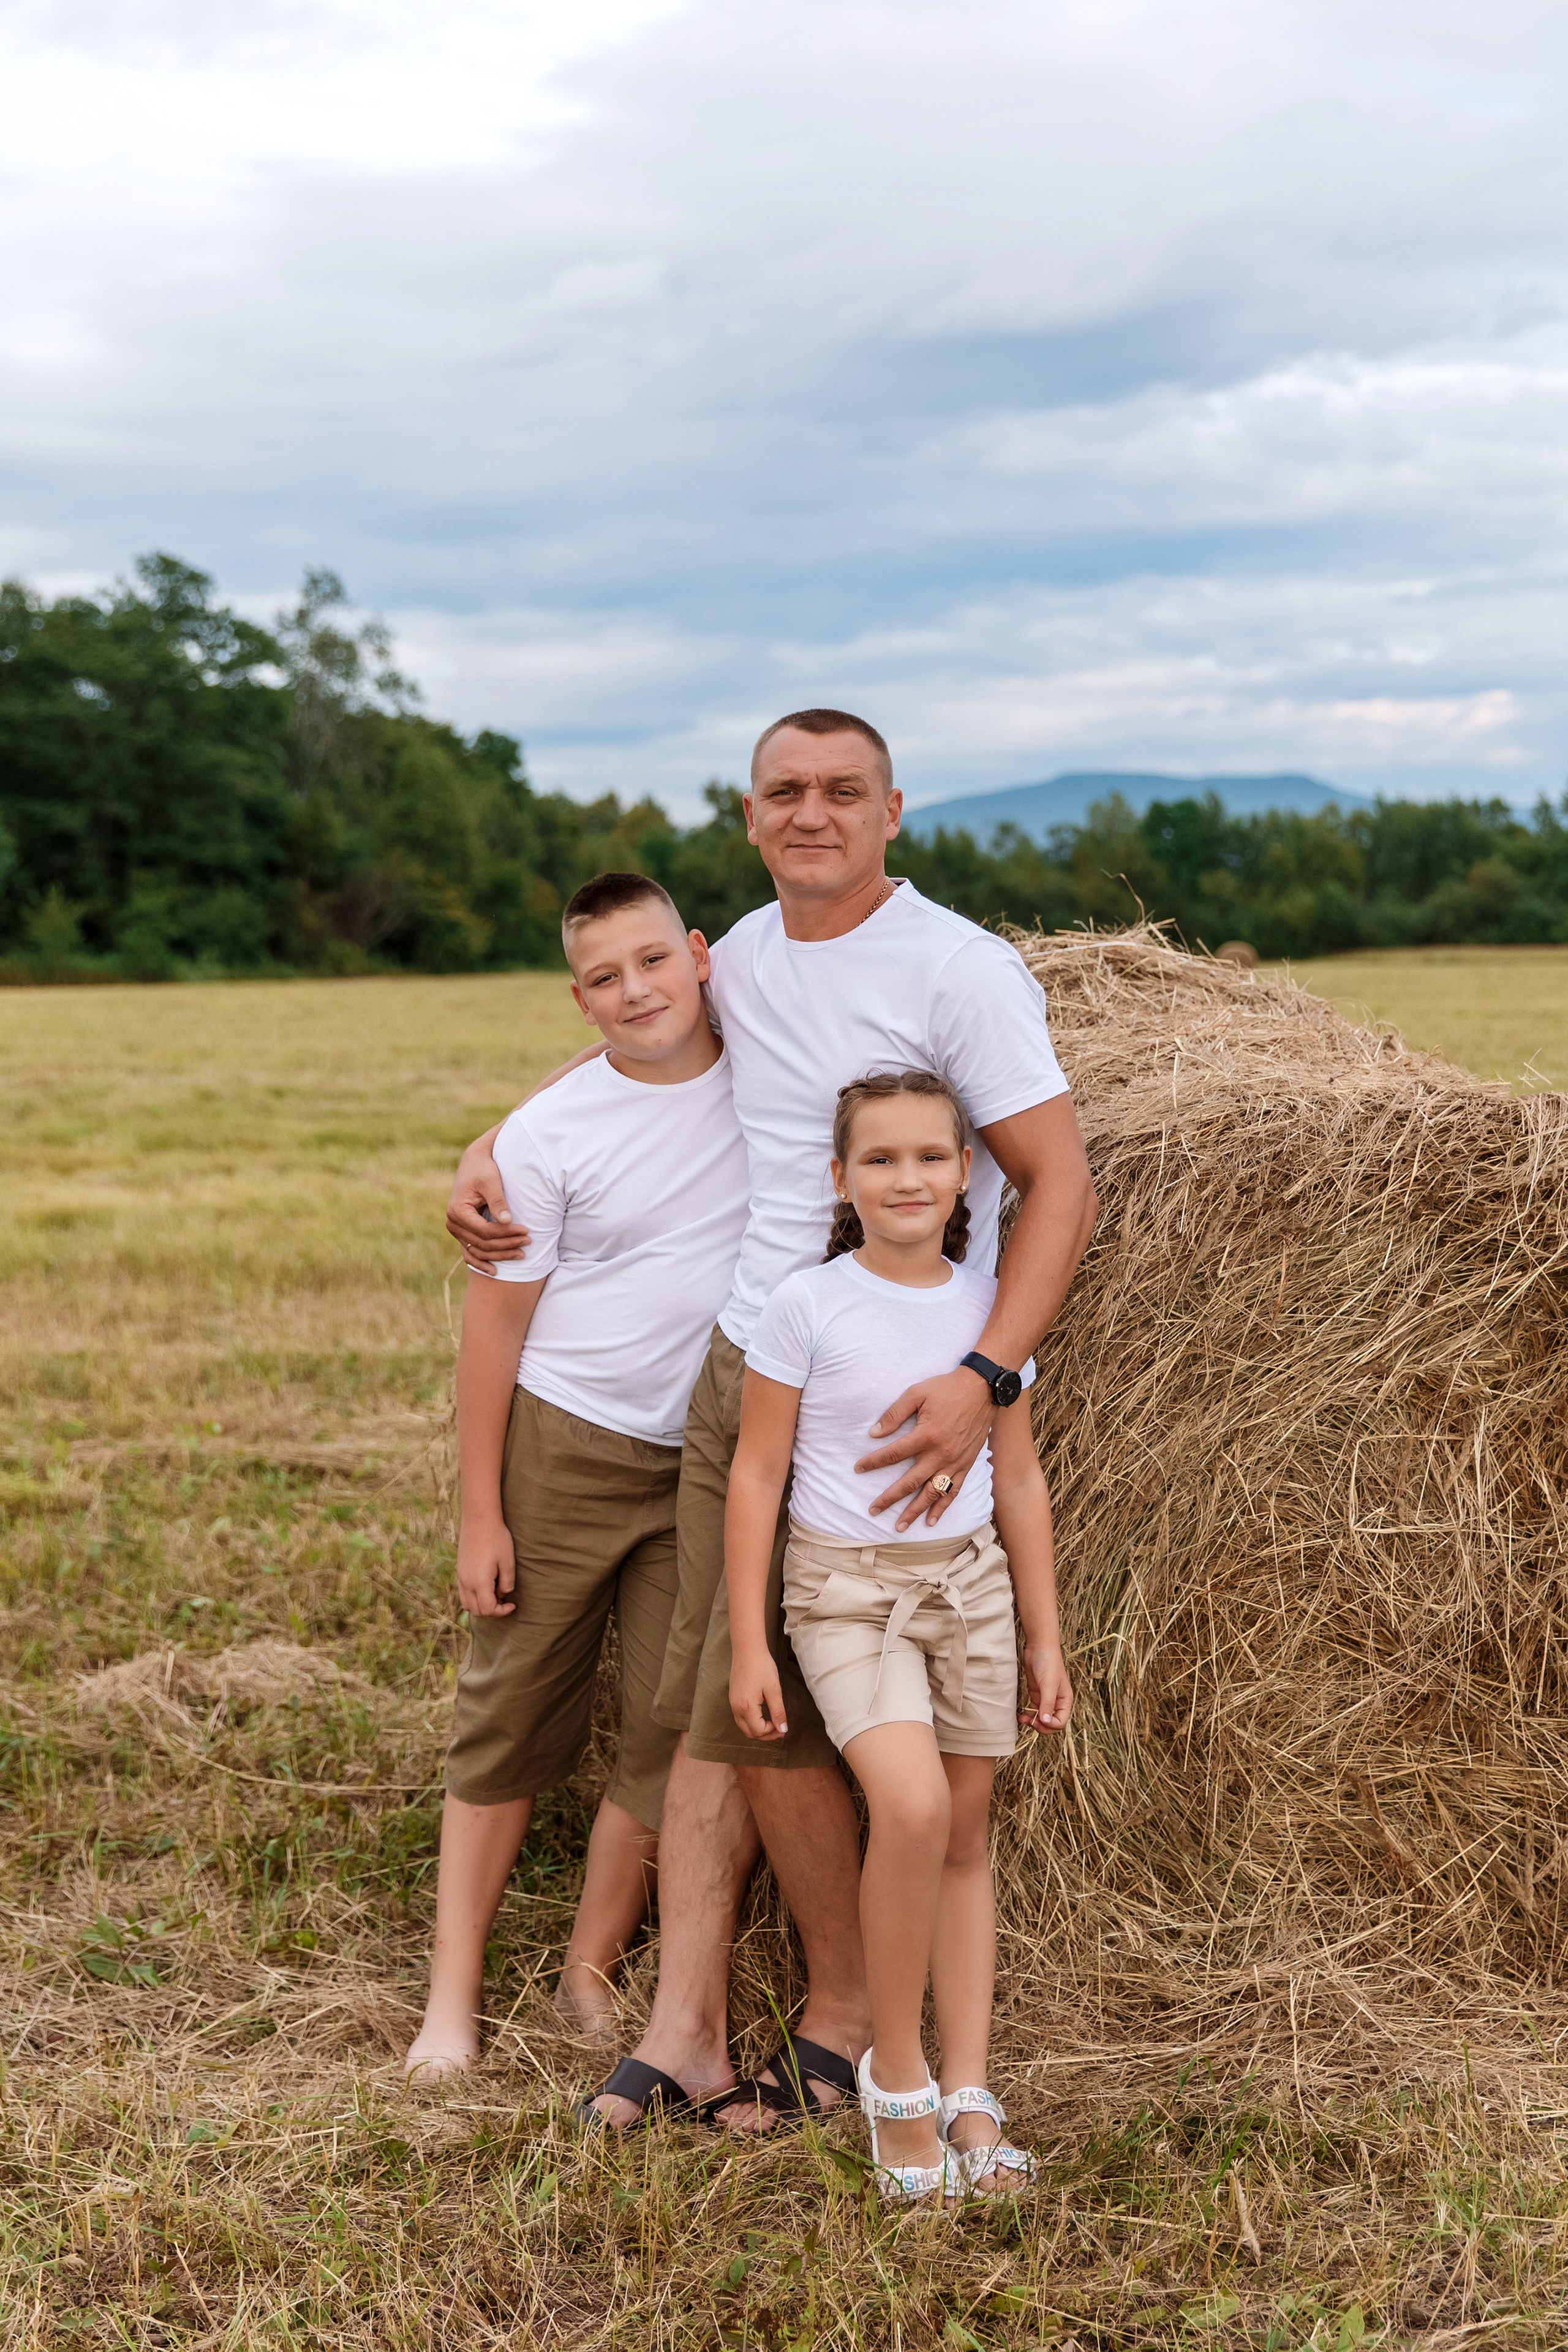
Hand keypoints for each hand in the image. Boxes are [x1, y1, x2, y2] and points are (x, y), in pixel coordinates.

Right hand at [446, 1139, 529, 1267]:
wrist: (473, 1164)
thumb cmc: (483, 1169)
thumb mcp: (491, 1181)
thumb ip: (498, 1201)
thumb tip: (507, 1221)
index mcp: (458, 1211)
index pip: (485, 1231)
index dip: (506, 1234)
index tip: (526, 1230)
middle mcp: (453, 1224)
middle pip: (483, 1244)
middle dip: (507, 1245)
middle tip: (529, 1241)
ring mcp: (456, 1231)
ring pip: (478, 1251)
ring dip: (499, 1256)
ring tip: (521, 1254)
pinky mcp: (462, 1233)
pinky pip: (470, 1253)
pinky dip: (481, 1263)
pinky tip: (495, 1271)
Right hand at [456, 1518, 516, 1617]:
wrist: (479, 1520)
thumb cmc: (497, 1538)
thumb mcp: (508, 1561)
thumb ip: (507, 1582)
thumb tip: (503, 1594)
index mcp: (479, 1582)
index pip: (488, 1609)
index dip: (502, 1612)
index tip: (513, 1604)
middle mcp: (467, 1583)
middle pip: (476, 1611)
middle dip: (492, 1612)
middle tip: (506, 1603)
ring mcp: (461, 1578)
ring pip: (467, 1605)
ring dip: (481, 1607)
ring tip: (496, 1597)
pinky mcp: (459, 1572)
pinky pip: (463, 1594)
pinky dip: (474, 1599)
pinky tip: (486, 1588)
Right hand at [729, 1647, 788, 1741]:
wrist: (747, 1649)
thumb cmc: (761, 1667)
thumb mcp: (774, 1690)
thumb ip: (778, 1712)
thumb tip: (783, 1730)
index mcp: (746, 1707)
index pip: (759, 1731)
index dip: (773, 1733)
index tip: (783, 1727)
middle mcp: (736, 1708)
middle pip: (749, 1733)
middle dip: (765, 1735)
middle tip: (780, 1729)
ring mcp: (733, 1703)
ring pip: (744, 1726)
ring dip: (758, 1729)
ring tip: (773, 1723)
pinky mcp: (733, 1697)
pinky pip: (741, 1717)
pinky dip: (752, 1721)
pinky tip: (762, 1714)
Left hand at [854, 1365, 993, 1531]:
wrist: (983, 1389)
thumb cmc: (947, 1388)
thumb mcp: (917, 1393)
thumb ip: (895, 1414)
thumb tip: (874, 1433)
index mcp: (926, 1435)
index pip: (893, 1454)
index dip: (873, 1462)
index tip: (858, 1468)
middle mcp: (940, 1453)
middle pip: (910, 1482)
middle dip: (889, 1498)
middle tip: (873, 1510)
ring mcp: (955, 1462)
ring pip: (931, 1493)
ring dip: (915, 1511)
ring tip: (900, 1526)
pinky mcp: (966, 1465)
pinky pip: (953, 1491)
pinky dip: (942, 1507)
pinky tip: (931, 1520)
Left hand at [1020, 1641, 1071, 1733]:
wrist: (1039, 1647)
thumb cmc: (1048, 1663)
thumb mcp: (1048, 1684)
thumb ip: (1047, 1703)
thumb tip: (1046, 1721)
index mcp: (1065, 1701)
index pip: (1060, 1722)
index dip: (1050, 1725)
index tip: (1039, 1719)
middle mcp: (1057, 1702)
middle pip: (1051, 1724)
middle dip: (1041, 1726)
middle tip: (1030, 1722)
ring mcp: (1046, 1699)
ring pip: (1041, 1719)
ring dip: (1033, 1722)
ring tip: (1023, 1720)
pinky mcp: (1036, 1694)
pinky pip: (1034, 1711)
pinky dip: (1028, 1715)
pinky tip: (1021, 1716)